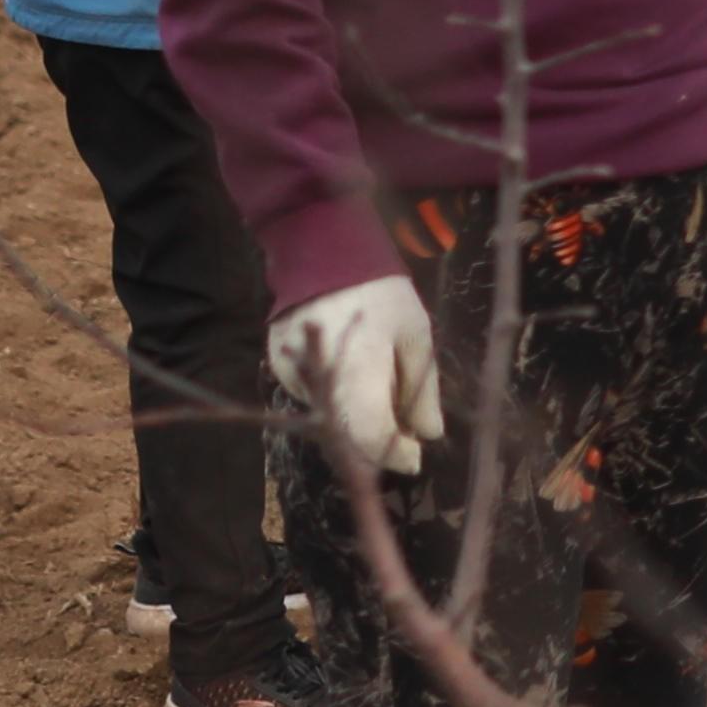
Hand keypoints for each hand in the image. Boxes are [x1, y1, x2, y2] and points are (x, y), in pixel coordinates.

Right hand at [269, 275, 445, 477]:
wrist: (323, 251)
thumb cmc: (380, 293)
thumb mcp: (415, 335)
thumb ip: (421, 389)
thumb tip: (428, 435)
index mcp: (357, 368)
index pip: (370, 436)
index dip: (394, 453)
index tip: (415, 456)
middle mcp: (317, 378)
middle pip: (346, 437)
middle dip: (378, 444)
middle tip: (405, 436)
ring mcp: (292, 375)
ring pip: (328, 422)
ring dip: (358, 425)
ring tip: (384, 402)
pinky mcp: (279, 368)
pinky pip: (313, 401)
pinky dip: (339, 404)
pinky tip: (358, 385)